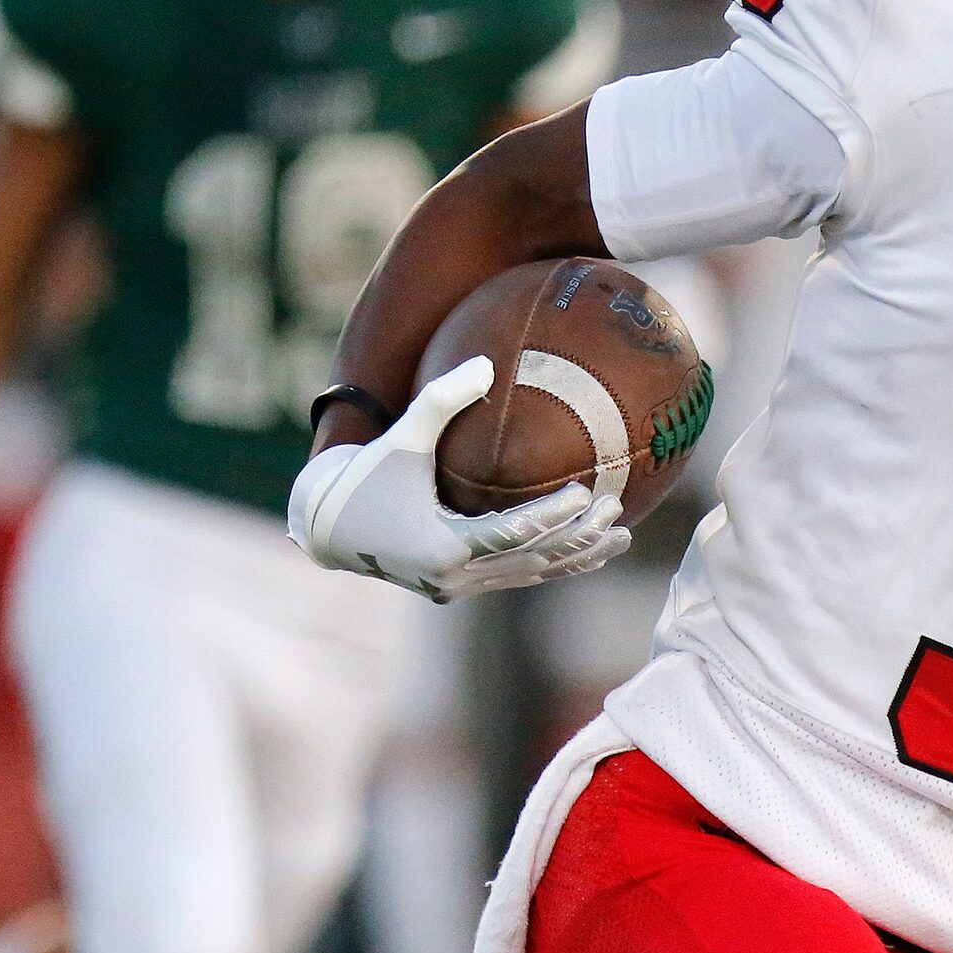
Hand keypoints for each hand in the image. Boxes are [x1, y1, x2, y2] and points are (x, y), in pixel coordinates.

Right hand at [287, 356, 629, 602]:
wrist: (329, 527)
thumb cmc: (367, 475)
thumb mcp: (400, 436)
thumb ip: (441, 400)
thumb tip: (485, 363)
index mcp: (440, 545)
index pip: (510, 533)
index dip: (550, 515)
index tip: (585, 492)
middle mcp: (454, 576)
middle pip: (531, 558)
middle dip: (577, 534)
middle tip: (615, 504)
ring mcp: (461, 588)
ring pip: (532, 575)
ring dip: (578, 555)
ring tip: (622, 534)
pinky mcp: (464, 589)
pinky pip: (520, 578)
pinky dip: (556, 565)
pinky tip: (592, 549)